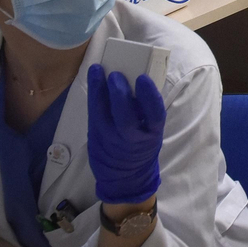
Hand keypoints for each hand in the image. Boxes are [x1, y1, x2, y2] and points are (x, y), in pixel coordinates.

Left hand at [87, 64, 166, 204]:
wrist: (126, 177)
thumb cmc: (142, 146)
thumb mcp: (152, 132)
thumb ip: (147, 111)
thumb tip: (137, 78)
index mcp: (152, 134)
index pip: (155, 115)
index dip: (149, 96)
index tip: (142, 78)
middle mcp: (132, 139)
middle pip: (125, 118)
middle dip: (119, 94)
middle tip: (116, 74)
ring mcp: (111, 140)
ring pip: (103, 115)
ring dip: (99, 91)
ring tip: (97, 70)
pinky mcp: (96, 138)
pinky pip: (93, 116)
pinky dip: (93, 96)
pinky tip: (93, 79)